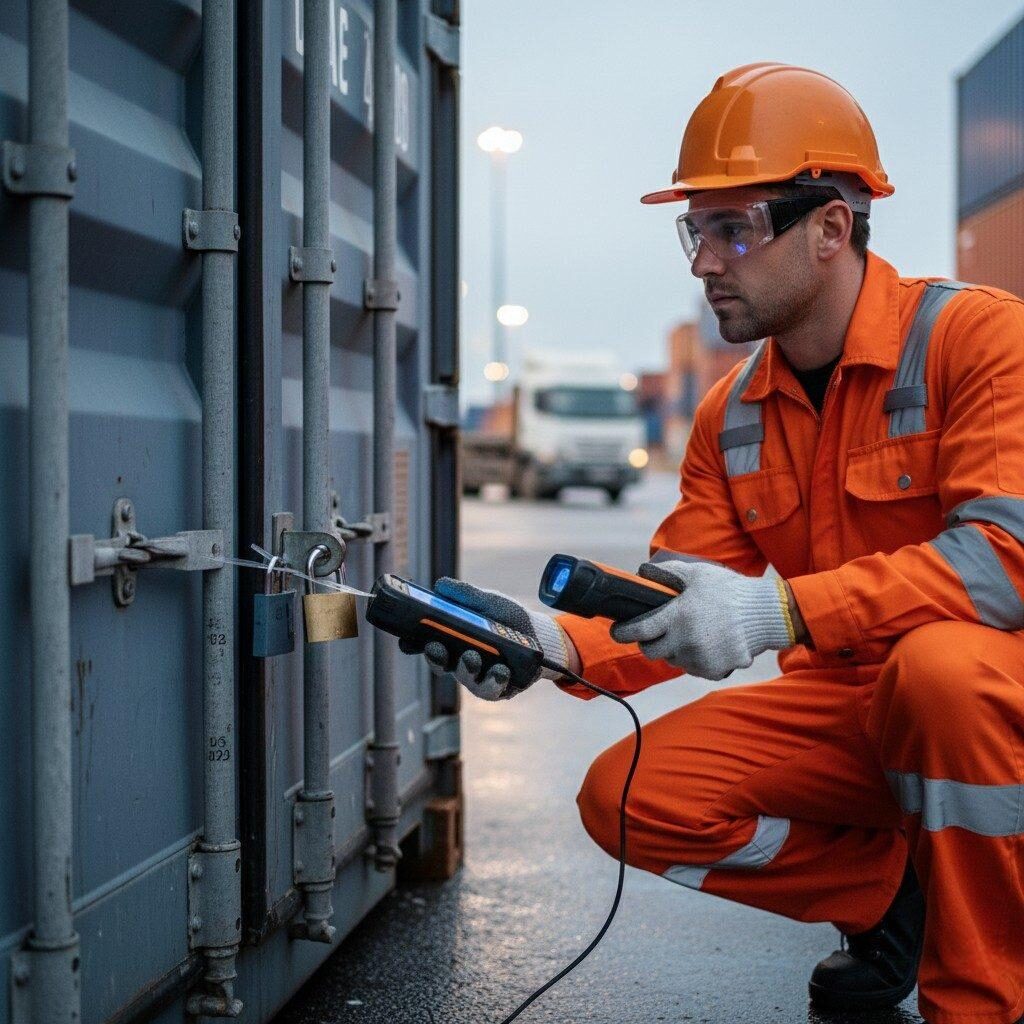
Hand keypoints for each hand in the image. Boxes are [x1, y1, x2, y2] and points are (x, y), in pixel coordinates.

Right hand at [397, 578, 578, 700]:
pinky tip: (501, 670)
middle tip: (436, 648)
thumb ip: (467, 595)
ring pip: (468, 681)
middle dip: (436, 659)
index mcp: (454, 642)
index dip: (414, 645)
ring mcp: (481, 677)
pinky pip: (495, 690)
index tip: (406, 641)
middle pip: (442, 665)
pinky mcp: (502, 688)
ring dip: (467, 670)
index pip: (428, 644)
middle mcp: (463, 662)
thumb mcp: (488, 602)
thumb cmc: (508, 619)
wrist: (540, 635)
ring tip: (472, 657)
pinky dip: (495, 680)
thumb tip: (442, 586)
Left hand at [610, 560, 794, 680]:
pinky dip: (694, 658)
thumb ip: (667, 573)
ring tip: (690, 632)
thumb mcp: (696, 574)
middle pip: (651, 651)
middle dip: (649, 641)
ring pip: (673, 659)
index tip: (616, 631)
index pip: (639, 631)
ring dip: (674, 649)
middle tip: (657, 631)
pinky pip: (693, 667)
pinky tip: (706, 642)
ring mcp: (699, 658)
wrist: (765, 614)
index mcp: (677, 617)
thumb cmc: (729, 590)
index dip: (622, 632)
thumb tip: (644, 571)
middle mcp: (685, 641)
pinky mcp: (713, 670)